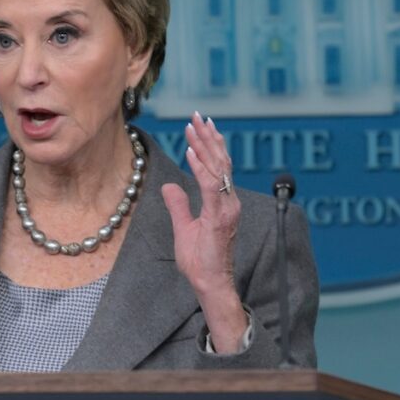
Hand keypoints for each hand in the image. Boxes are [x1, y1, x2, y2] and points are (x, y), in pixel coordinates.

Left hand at [161, 112, 246, 351]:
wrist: (210, 283)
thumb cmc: (200, 261)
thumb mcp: (184, 228)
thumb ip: (179, 205)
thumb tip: (170, 186)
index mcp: (223, 203)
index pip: (218, 167)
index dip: (209, 145)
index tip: (199, 126)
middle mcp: (229, 202)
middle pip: (220, 162)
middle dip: (208, 137)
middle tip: (198, 115)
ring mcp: (227, 208)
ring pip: (217, 169)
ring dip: (204, 145)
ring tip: (194, 125)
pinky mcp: (219, 217)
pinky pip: (210, 186)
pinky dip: (200, 167)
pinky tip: (191, 152)